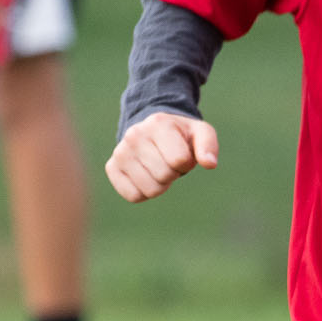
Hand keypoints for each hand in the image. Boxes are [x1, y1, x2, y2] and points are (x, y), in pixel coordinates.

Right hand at [105, 111, 219, 202]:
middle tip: (169, 161)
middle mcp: (134, 135)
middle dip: (173, 174)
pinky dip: (145, 193)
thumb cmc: (181, 135)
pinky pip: (133, 196)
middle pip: (164, 176)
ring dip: (160, 184)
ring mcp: (120, 152)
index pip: (179, 160)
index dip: (186, 163)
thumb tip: (210, 164)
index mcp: (158, 124)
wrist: (153, 131)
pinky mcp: (112, 167)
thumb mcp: (201, 133)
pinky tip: (146, 176)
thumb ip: (208, 146)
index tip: (183, 154)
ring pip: (150, 189)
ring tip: (158, 167)